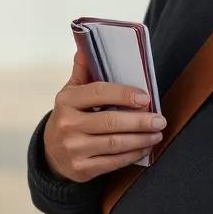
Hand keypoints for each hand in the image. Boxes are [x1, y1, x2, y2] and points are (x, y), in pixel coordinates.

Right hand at [42, 50, 166, 182]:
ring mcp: (74, 148)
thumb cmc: (70, 115)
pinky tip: (145, 148)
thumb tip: (87, 44)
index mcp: (67, 100)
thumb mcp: (71, 92)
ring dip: (141, 139)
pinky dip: (133, 155)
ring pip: (115, 144)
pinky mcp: (81, 169)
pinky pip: (113, 162)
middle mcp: (67, 124)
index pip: (99, 92)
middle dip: (140, 121)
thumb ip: (83, 69)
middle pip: (111, 121)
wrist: (52, 153)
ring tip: (157, 133)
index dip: (124, 94)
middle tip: (160, 119)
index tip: (145, 97)